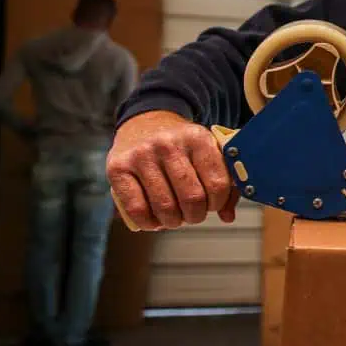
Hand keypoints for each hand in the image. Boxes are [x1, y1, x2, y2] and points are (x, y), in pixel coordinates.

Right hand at [106, 110, 237, 230]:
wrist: (145, 122)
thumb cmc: (182, 146)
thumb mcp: (207, 151)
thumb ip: (224, 182)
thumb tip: (227, 217)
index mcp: (198, 138)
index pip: (218, 184)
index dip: (218, 203)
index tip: (212, 205)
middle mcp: (168, 144)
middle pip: (192, 198)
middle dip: (196, 215)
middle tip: (193, 215)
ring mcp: (141, 155)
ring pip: (165, 206)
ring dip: (174, 222)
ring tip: (175, 218)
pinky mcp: (118, 167)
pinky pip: (136, 208)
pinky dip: (148, 223)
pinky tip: (154, 221)